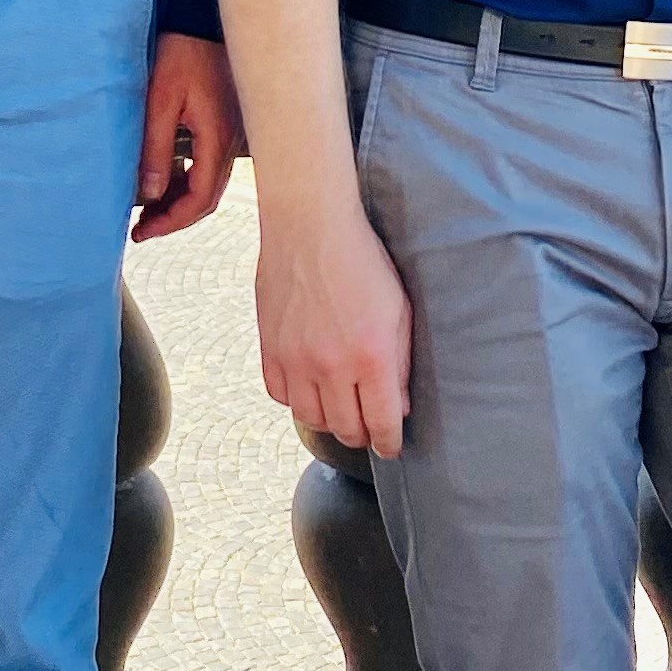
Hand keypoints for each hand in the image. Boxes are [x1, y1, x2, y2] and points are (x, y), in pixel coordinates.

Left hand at [132, 36, 243, 242]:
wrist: (204, 17)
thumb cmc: (183, 51)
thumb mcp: (161, 99)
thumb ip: (156, 148)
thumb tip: (150, 194)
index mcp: (217, 138)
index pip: (199, 199)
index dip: (170, 222)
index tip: (142, 232)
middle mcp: (230, 141)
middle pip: (207, 198)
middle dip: (174, 217)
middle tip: (142, 228)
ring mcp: (232, 133)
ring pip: (209, 182)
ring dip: (181, 200)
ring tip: (148, 209)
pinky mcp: (227, 123)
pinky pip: (210, 163)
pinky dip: (188, 179)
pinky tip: (166, 178)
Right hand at [256, 196, 411, 456]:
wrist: (310, 224)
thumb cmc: (363, 261)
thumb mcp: (399, 310)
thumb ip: (402, 363)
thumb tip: (399, 406)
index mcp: (371, 357)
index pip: (382, 424)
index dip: (390, 443)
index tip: (391, 446)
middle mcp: (331, 366)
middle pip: (347, 429)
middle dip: (363, 434)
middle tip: (369, 425)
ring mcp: (296, 359)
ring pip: (312, 419)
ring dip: (330, 420)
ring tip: (341, 408)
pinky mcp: (270, 348)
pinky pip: (281, 395)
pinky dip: (297, 399)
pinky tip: (310, 386)